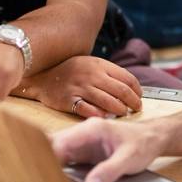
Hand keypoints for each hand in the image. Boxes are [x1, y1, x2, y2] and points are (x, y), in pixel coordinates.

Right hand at [21, 56, 142, 117]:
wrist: (42, 76)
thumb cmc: (70, 71)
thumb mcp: (90, 64)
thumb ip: (107, 72)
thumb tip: (130, 87)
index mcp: (99, 65)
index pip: (127, 78)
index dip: (137, 90)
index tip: (139, 97)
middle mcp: (91, 75)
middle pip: (121, 91)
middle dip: (133, 102)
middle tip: (136, 108)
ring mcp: (80, 88)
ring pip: (108, 101)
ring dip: (120, 110)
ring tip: (124, 114)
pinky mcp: (69, 100)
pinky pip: (88, 110)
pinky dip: (99, 115)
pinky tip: (105, 118)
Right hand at [51, 117, 165, 181]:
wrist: (153, 138)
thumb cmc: (143, 144)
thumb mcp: (129, 159)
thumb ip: (110, 171)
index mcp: (90, 130)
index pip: (60, 142)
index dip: (47, 158)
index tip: (42, 175)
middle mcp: (82, 135)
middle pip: (53, 147)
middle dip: (43, 163)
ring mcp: (81, 144)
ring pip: (56, 154)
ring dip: (49, 168)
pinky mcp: (83, 154)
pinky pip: (65, 162)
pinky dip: (59, 172)